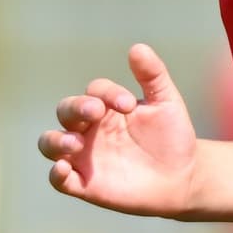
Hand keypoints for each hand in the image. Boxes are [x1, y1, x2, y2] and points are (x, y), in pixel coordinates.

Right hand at [38, 43, 206, 216]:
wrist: (182, 178)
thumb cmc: (172, 137)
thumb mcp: (166, 103)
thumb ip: (153, 75)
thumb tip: (137, 48)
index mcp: (105, 107)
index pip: (94, 91)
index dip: (108, 93)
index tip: (129, 104)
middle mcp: (88, 129)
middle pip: (66, 111)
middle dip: (76, 108)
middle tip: (95, 111)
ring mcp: (83, 157)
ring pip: (50, 143)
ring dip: (57, 140)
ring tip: (76, 142)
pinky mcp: (84, 184)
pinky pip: (59, 180)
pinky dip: (56, 174)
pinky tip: (63, 169)